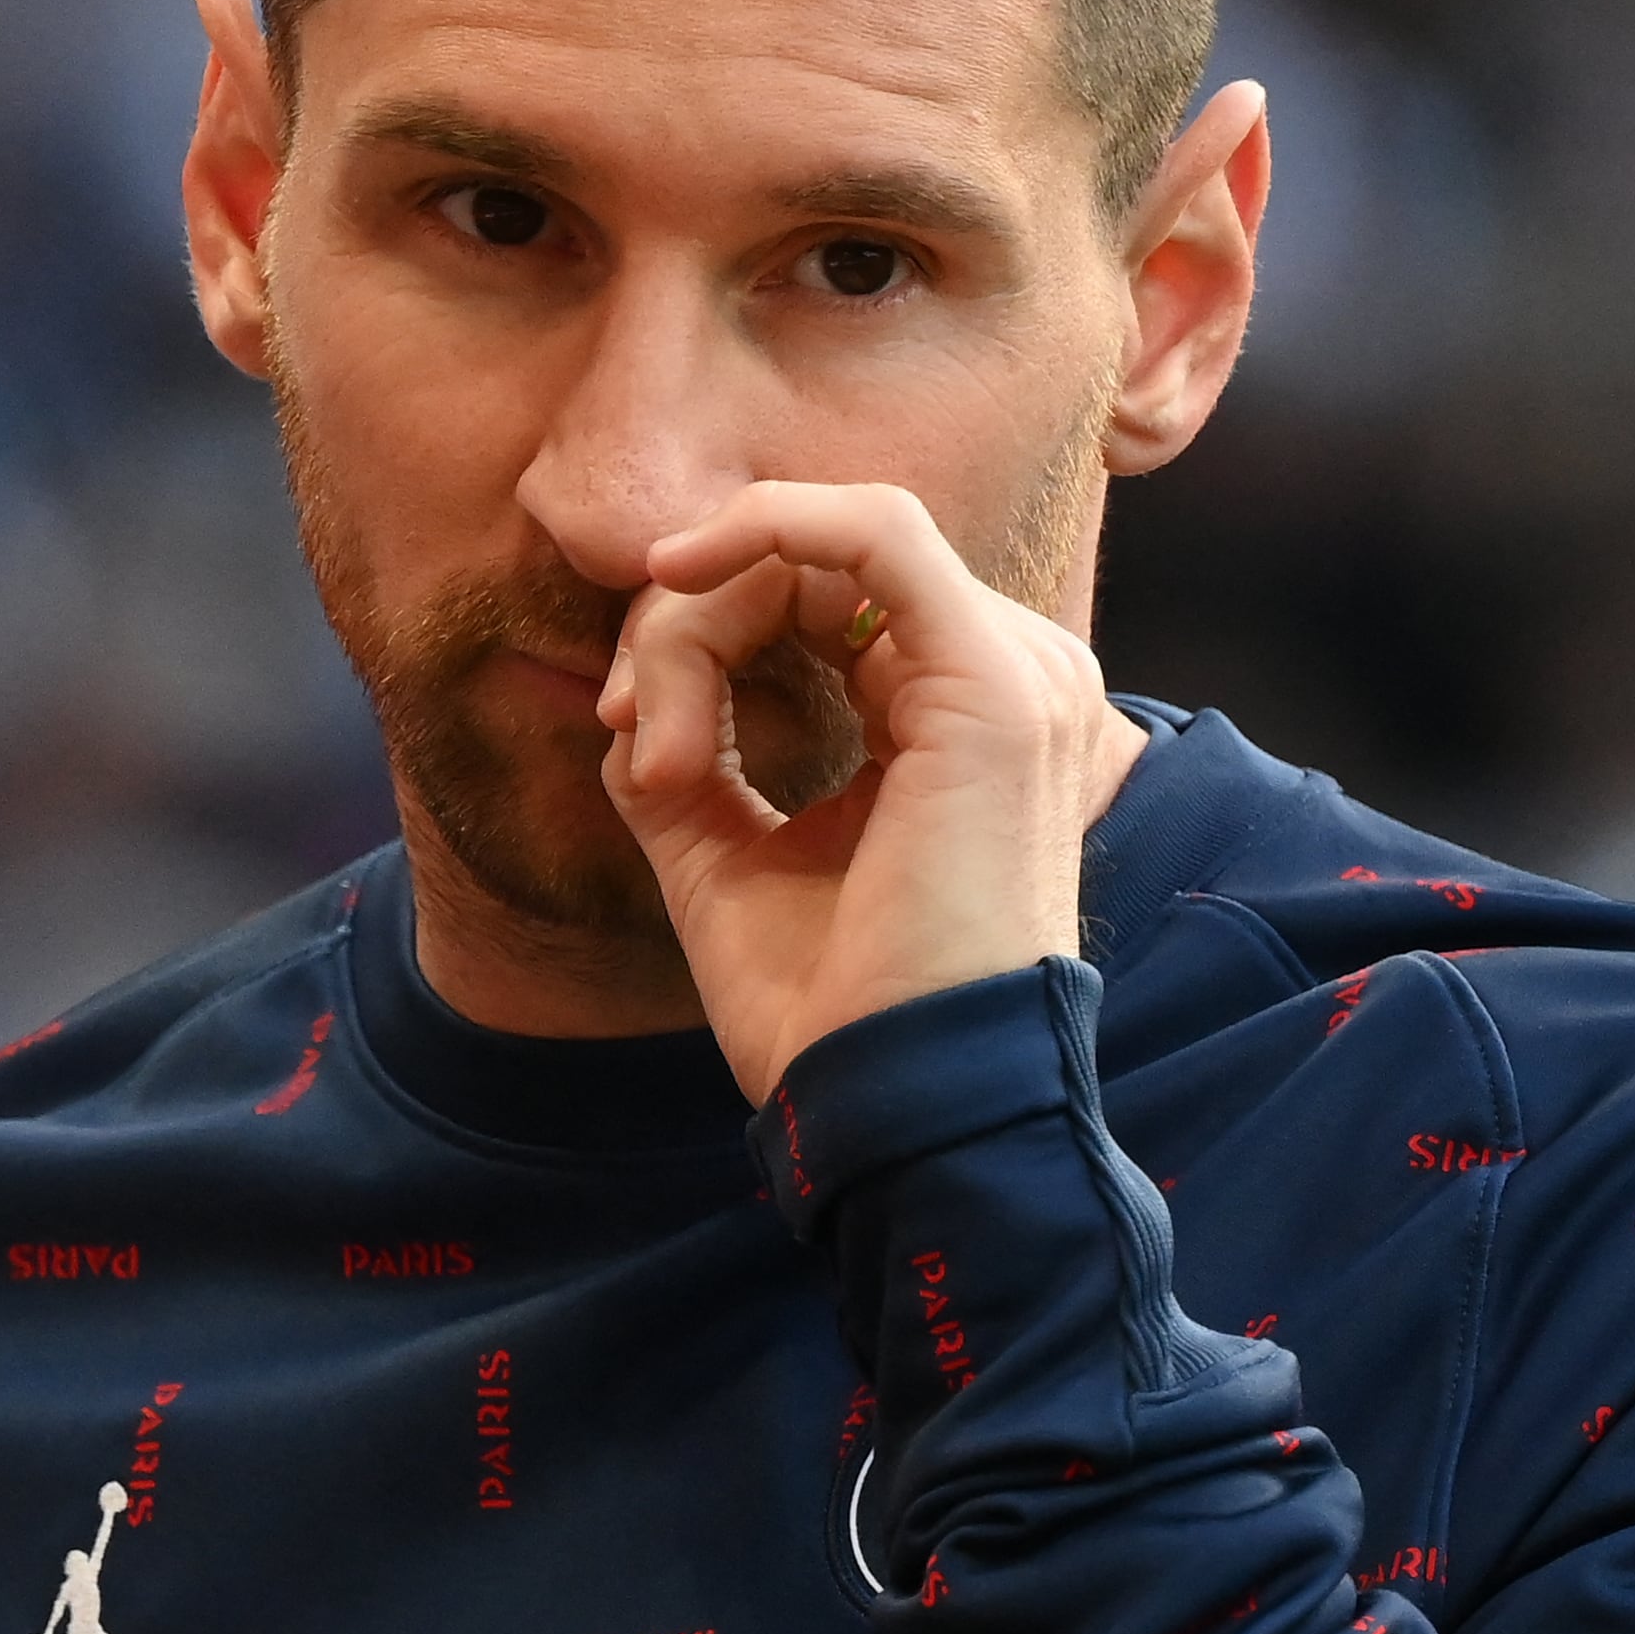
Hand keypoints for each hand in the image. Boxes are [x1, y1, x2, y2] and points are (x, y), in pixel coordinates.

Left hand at [597, 481, 1138, 1103]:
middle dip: (690, 619)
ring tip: (651, 731)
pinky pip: (874, 533)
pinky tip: (678, 581)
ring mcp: (1013, 674)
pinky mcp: (991, 681)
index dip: (704, 634)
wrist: (895, 1100)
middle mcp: (1006, 682)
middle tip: (621, 719)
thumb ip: (691, 759)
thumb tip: (629, 699)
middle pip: (819, 569)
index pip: (824, 607)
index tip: (625, 729)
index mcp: (961, 720)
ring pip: (825, 548)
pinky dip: (764, 533)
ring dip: (704, 612)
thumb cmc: (832, 1011)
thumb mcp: (728, 861)